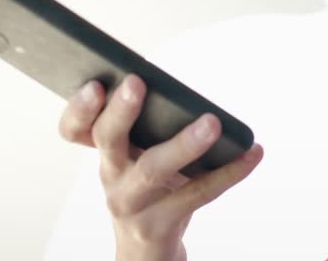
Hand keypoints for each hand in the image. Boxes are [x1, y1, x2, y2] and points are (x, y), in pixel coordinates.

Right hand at [59, 74, 263, 260]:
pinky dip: (230, 171)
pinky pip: (198, 193)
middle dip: (121, 110)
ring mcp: (132, 202)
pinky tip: (253, 153)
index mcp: (106, 151)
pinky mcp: (160, 223)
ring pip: (153, 169)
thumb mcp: (140, 157)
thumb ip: (151, 127)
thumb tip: (189, 95)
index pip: (75, 129)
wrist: (147, 250)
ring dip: (184, 144)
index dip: (79, 108)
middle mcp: (111, 175)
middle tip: (136, 83)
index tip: (95, 84)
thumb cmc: (150, 188)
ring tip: (212, 123)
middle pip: (107, 139)